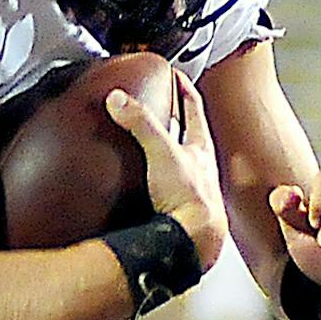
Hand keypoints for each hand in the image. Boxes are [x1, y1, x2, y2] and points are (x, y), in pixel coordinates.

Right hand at [106, 70, 226, 266]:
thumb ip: (140, 123)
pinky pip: (169, 190)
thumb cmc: (189, 201)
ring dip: (170, 152)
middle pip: (191, 135)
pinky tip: (148, 188)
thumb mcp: (162, 152)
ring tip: (154, 145)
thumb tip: (119, 99)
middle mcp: (200, 169)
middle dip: (179, 119)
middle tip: (166, 106)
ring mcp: (192, 191)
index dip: (184, 88)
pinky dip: (158, 182)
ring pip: (182, 164)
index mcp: (200, 148)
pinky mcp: (180, 213)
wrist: (193, 244)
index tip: (175, 75)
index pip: (194, 107)